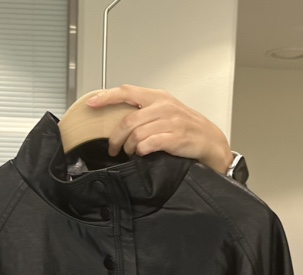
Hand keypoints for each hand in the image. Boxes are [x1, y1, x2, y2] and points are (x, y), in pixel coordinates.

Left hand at [87, 85, 234, 174]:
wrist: (211, 142)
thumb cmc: (186, 129)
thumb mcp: (165, 113)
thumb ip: (144, 113)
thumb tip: (119, 122)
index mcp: (158, 97)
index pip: (127, 92)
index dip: (107, 97)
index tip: (92, 103)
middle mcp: (163, 106)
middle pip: (128, 120)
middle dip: (116, 138)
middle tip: (114, 149)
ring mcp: (171, 121)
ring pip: (136, 134)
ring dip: (129, 147)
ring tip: (131, 153)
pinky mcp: (175, 138)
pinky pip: (149, 144)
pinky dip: (141, 151)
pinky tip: (143, 154)